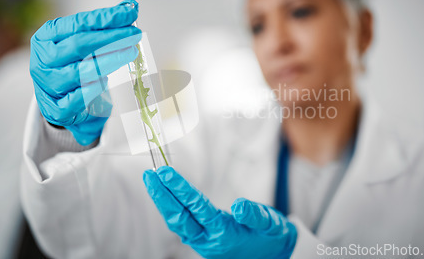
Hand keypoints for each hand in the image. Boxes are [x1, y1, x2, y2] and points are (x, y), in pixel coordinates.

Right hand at [30, 0, 141, 144]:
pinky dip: (93, 89)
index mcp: (45, 38)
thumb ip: (103, 26)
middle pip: (79, 45)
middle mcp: (43, 61)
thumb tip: (130, 7)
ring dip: (109, 61)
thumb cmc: (73, 64)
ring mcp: (48, 86)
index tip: (129, 13)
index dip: (105, 18)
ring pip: (80, 72)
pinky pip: (77, 99)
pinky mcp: (56, 109)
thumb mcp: (82, 41)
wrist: (59, 98)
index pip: (78, 23)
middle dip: (111, 38)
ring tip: (130, 53)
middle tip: (134, 35)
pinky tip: (105, 81)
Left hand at [143, 166, 296, 258]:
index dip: (180, 190)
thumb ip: (255, 215)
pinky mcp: (202, 240)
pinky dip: (170, 209)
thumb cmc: (271, 237)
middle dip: (162, 195)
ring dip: (163, 201)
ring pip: (177, 222)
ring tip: (152, 181)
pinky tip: (164, 197)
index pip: (197, 208)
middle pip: (179, 217)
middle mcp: (209, 240)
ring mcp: (203, 242)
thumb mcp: (270, 225)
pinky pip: (181, 225)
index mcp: (224, 234)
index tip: (166, 173)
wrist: (274, 256)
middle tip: (149, 174)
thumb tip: (240, 205)